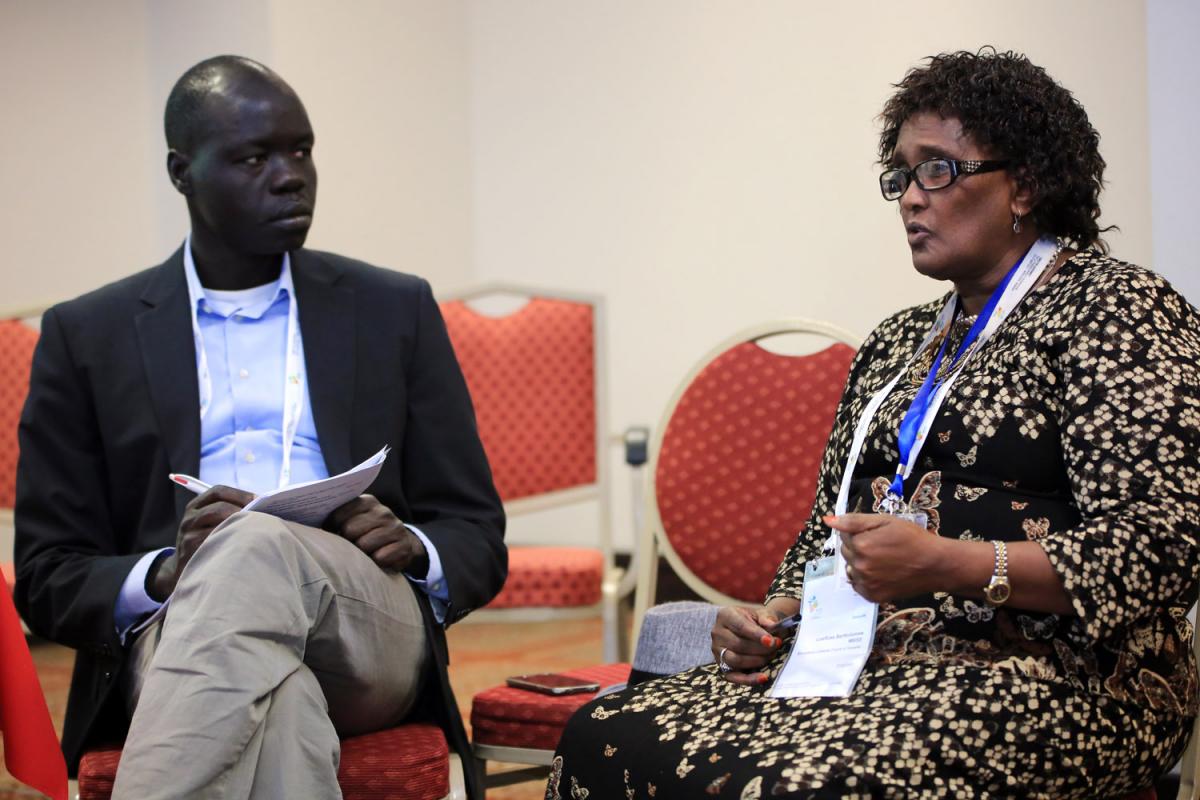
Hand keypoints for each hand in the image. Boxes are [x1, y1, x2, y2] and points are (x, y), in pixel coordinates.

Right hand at [149, 485, 254, 599]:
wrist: (181, 570)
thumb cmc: (206, 543)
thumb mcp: (210, 523)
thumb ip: (228, 512)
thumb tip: (262, 505)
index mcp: (196, 506)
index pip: (218, 491)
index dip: (239, 494)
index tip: (259, 499)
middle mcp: (190, 517)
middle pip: (218, 506)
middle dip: (242, 509)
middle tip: (261, 515)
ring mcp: (189, 534)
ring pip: (217, 523)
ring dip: (238, 523)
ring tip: (254, 528)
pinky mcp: (191, 549)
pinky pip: (215, 540)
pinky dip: (231, 538)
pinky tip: (243, 542)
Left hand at [325, 494, 428, 574]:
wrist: (402, 542)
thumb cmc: (369, 532)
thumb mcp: (356, 519)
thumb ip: (337, 517)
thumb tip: (308, 526)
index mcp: (367, 501)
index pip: (339, 514)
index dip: (331, 527)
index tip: (331, 533)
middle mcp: (383, 512)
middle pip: (350, 530)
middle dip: (347, 541)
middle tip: (351, 545)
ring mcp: (395, 528)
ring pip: (364, 545)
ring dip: (361, 553)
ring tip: (365, 552)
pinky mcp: (404, 546)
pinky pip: (379, 558)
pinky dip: (375, 562)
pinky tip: (378, 559)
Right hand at [710, 605, 788, 685]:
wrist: (754, 629)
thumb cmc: (758, 621)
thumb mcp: (763, 614)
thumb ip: (767, 618)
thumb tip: (771, 625)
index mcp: (725, 615)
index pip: (740, 626)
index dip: (756, 634)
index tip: (770, 641)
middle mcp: (717, 633)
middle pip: (738, 644)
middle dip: (760, 648)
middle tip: (777, 646)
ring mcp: (717, 650)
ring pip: (735, 660)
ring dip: (756, 661)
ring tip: (771, 655)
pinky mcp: (721, 666)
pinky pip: (733, 676)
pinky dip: (749, 679)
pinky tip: (763, 677)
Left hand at [826, 512, 946, 602]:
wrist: (935, 564)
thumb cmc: (912, 538)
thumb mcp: (885, 521)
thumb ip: (854, 521)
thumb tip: (828, 520)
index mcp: (861, 545)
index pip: (843, 535)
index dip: (859, 532)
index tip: (876, 534)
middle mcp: (860, 566)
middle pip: (847, 552)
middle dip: (859, 547)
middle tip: (882, 546)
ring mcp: (866, 583)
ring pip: (851, 569)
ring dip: (861, 563)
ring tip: (884, 560)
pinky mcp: (873, 596)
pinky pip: (858, 585)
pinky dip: (866, 579)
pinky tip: (882, 574)